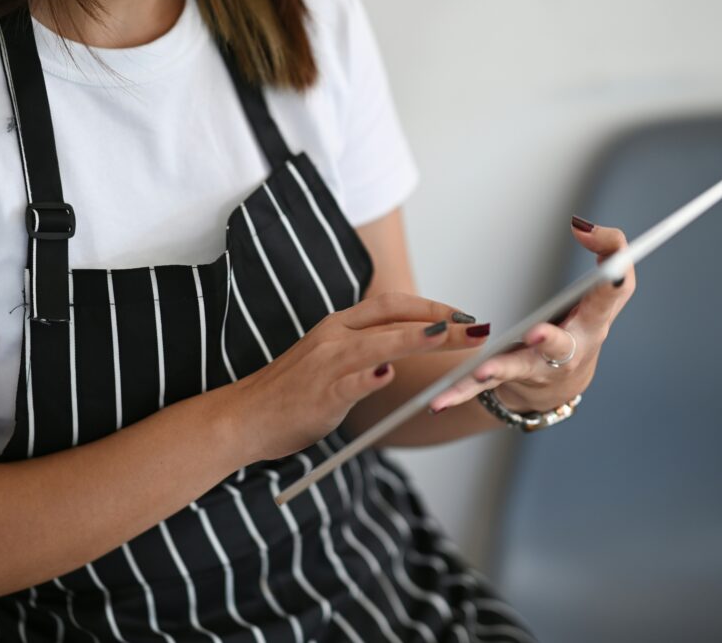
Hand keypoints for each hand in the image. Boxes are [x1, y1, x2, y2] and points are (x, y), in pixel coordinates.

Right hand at [229, 292, 488, 461]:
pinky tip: (390, 374)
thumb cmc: (291, 392)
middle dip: (440, 321)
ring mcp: (326, 364)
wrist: (244, 416)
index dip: (431, 307)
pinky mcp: (319, 394)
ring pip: (377, 343)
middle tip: (477, 327)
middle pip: (395, 320)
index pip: (392, 305)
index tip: (463, 315)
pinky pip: (348, 383)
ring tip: (449, 337)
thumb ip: (366, 351)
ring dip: (416, 339)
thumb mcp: (331, 360)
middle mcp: (334, 336)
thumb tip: (404, 349)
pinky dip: (369, 377)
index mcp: (338, 325)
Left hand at [429, 216, 634, 414]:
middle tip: (535, 333)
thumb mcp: (601, 288)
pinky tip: (438, 401)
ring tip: (481, 370)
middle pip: (562, 346)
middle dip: (549, 340)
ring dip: (501, 370)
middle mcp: (571, 350)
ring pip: (519, 369)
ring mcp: (540, 369)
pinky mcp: (510, 380)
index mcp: (595, 320)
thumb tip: (580, 223)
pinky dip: (460, 393)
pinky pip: (483, 386)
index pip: (611, 295)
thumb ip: (606, 248)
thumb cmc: (583, 323)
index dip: (614, 280)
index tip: (609, 268)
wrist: (565, 381)